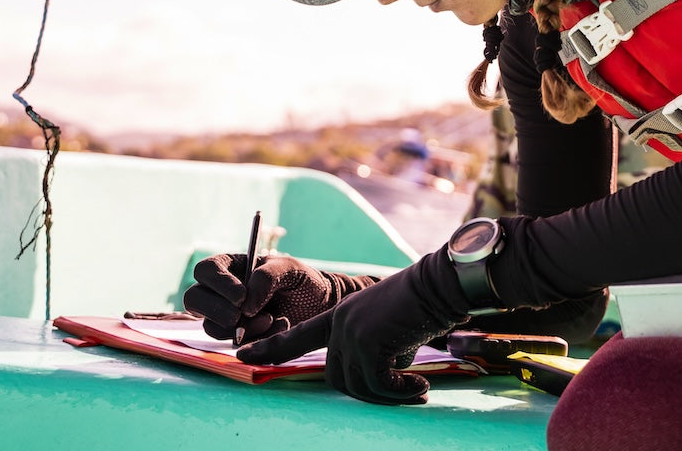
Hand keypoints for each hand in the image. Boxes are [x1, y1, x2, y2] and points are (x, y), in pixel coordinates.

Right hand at [183, 253, 376, 343]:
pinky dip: (253, 340)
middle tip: (244, 315)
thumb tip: (245, 303)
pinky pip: (231, 344)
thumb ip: (267, 276)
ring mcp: (226, 316)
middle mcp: (222, 292)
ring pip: (211, 326)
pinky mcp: (237, 338)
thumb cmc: (303, 281)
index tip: (241, 296)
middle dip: (217, 310)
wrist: (320, 307)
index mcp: (231, 267)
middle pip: (194, 299)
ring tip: (272, 319)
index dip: (218, 283)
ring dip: (240, 327)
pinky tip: (277, 329)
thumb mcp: (291, 269)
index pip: (206, 270)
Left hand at [236, 249, 471, 404]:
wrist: (438, 284)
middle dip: (369, 392)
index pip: (297, 336)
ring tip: (416, 388)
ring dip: (389, 395)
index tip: (243, 356)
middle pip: (337, 377)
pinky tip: (421, 386)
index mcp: (339, 316)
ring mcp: (352, 333)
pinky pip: (378, 386)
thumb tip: (377, 377)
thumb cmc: (419, 304)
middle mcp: (340, 325)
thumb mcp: (385, 323)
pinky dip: (401, 392)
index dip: (271, 349)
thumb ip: (370, 345)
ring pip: (356, 386)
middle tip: (402, 390)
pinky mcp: (370, 344)